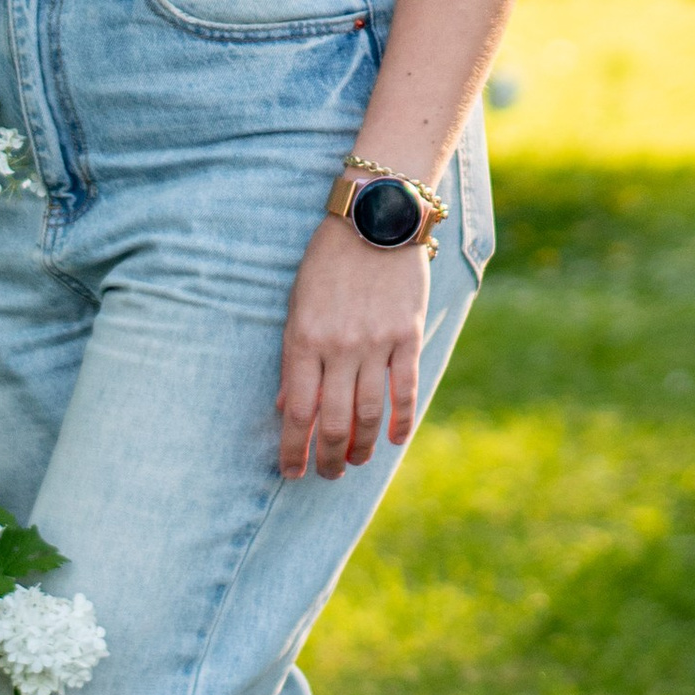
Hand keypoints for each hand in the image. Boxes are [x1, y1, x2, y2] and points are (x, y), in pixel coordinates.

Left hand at [276, 217, 429, 479]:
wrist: (374, 220)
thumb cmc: (326, 263)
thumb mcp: (297, 306)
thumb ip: (294, 360)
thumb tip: (287, 407)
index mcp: (304, 340)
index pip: (297, 412)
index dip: (293, 449)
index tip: (291, 472)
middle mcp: (340, 347)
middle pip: (333, 422)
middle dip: (327, 457)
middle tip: (327, 474)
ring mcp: (376, 343)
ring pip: (369, 413)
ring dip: (361, 447)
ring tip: (355, 462)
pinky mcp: (407, 336)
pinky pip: (405, 390)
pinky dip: (401, 421)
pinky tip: (395, 439)